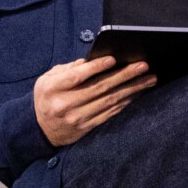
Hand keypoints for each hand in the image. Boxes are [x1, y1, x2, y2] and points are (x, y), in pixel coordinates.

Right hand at [33, 56, 153, 146]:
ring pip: (110, 101)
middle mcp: (65, 104)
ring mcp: (77, 118)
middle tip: (143, 66)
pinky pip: (110, 113)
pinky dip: (126, 102)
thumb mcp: (48, 79)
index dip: (96, 67)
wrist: (38, 128)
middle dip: (125, 76)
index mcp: (52, 88)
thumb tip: (92, 60)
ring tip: (149, 79)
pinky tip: (138, 93)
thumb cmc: (47, 96)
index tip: (114, 59)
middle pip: (100, 88)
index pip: (77, 76)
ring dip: (132, 89)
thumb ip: (68, 69)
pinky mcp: (87, 127)